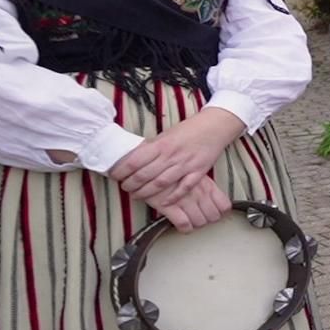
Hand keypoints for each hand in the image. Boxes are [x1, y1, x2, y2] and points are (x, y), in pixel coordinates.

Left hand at [109, 108, 244, 207]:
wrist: (215, 126)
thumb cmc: (188, 130)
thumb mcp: (166, 134)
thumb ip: (152, 147)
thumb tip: (134, 158)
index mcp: (160, 144)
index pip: (134, 161)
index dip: (121, 171)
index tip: (115, 176)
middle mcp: (171, 155)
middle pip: (144, 175)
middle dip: (131, 185)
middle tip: (125, 188)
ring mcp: (185, 164)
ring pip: (161, 183)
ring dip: (146, 192)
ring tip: (137, 196)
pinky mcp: (198, 171)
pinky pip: (184, 187)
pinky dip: (173, 197)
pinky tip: (164, 202)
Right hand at [147, 174, 231, 232]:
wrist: (149, 163)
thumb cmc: (172, 166)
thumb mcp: (194, 171)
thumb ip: (205, 184)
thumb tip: (212, 197)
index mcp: (207, 185)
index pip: (224, 206)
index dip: (220, 212)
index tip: (215, 212)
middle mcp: (199, 193)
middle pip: (213, 217)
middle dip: (207, 219)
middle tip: (200, 217)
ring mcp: (185, 200)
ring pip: (200, 222)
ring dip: (195, 224)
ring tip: (190, 220)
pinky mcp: (170, 206)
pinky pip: (184, 224)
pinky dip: (184, 227)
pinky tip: (181, 224)